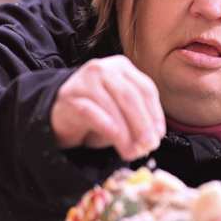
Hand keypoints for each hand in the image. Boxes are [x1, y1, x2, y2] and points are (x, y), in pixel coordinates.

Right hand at [50, 56, 164, 159]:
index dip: (155, 113)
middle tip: (149, 146)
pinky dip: (104, 124)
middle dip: (142, 124)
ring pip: (112, 105)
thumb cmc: (98, 113)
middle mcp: (104, 69)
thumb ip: (138, 120)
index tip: (159, 135)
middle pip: (130, 96)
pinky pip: (90, 111)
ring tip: (131, 152)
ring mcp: (84, 81)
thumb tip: (151, 139)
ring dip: (125, 133)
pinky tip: (113, 135)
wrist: (61, 114)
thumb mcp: (123, 113)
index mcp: (122, 68)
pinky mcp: (69, 97)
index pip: (145, 89)